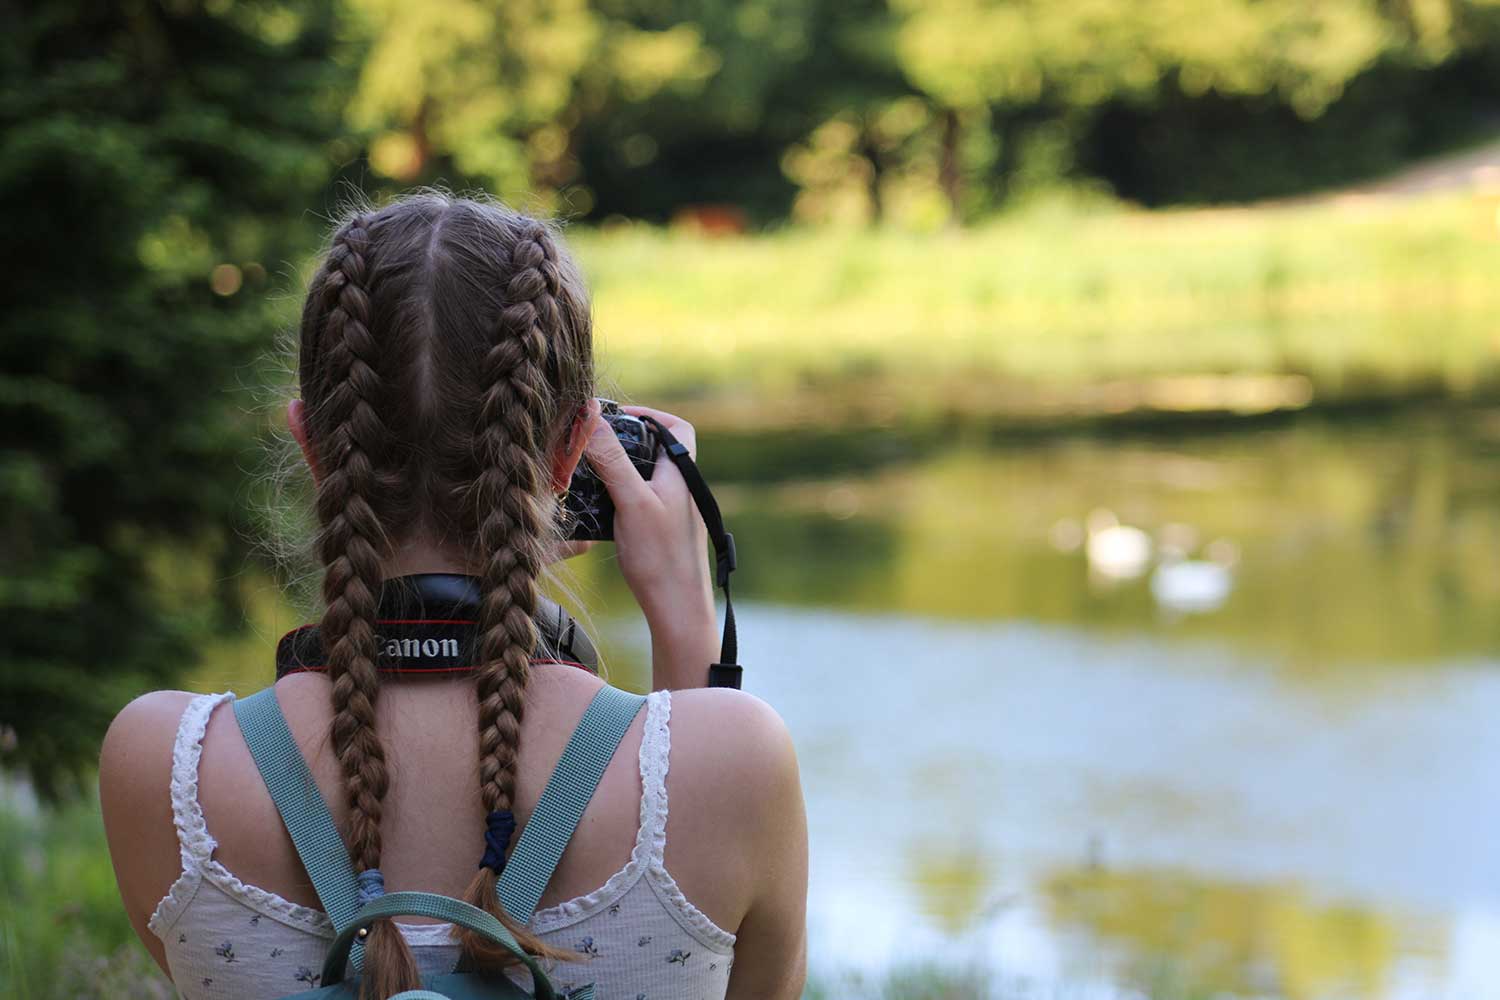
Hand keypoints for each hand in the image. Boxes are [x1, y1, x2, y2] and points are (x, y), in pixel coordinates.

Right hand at [583, 403, 718, 687]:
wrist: (677, 609)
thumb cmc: (661, 556)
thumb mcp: (631, 500)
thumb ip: (612, 459)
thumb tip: (590, 415)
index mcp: (681, 473)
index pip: (676, 426)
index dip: (650, 415)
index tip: (617, 416)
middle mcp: (681, 489)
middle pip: (655, 450)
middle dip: (625, 443)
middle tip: (593, 444)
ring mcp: (672, 511)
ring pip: (643, 477)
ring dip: (617, 471)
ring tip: (588, 473)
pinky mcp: (660, 533)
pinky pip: (637, 501)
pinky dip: (618, 497)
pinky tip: (598, 509)